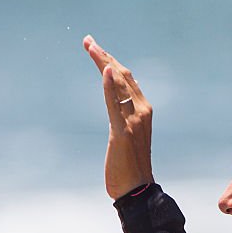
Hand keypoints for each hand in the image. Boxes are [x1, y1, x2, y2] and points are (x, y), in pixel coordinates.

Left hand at [83, 35, 154, 198]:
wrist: (138, 191)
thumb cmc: (131, 168)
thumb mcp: (127, 137)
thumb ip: (123, 119)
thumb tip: (115, 107)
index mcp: (143, 111)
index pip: (126, 79)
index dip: (110, 61)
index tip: (95, 48)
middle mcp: (142, 111)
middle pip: (122, 75)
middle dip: (104, 55)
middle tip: (88, 40)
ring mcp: (134, 121)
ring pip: (118, 83)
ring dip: (103, 62)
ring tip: (90, 46)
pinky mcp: (122, 132)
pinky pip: (114, 104)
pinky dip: (110, 84)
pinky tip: (104, 68)